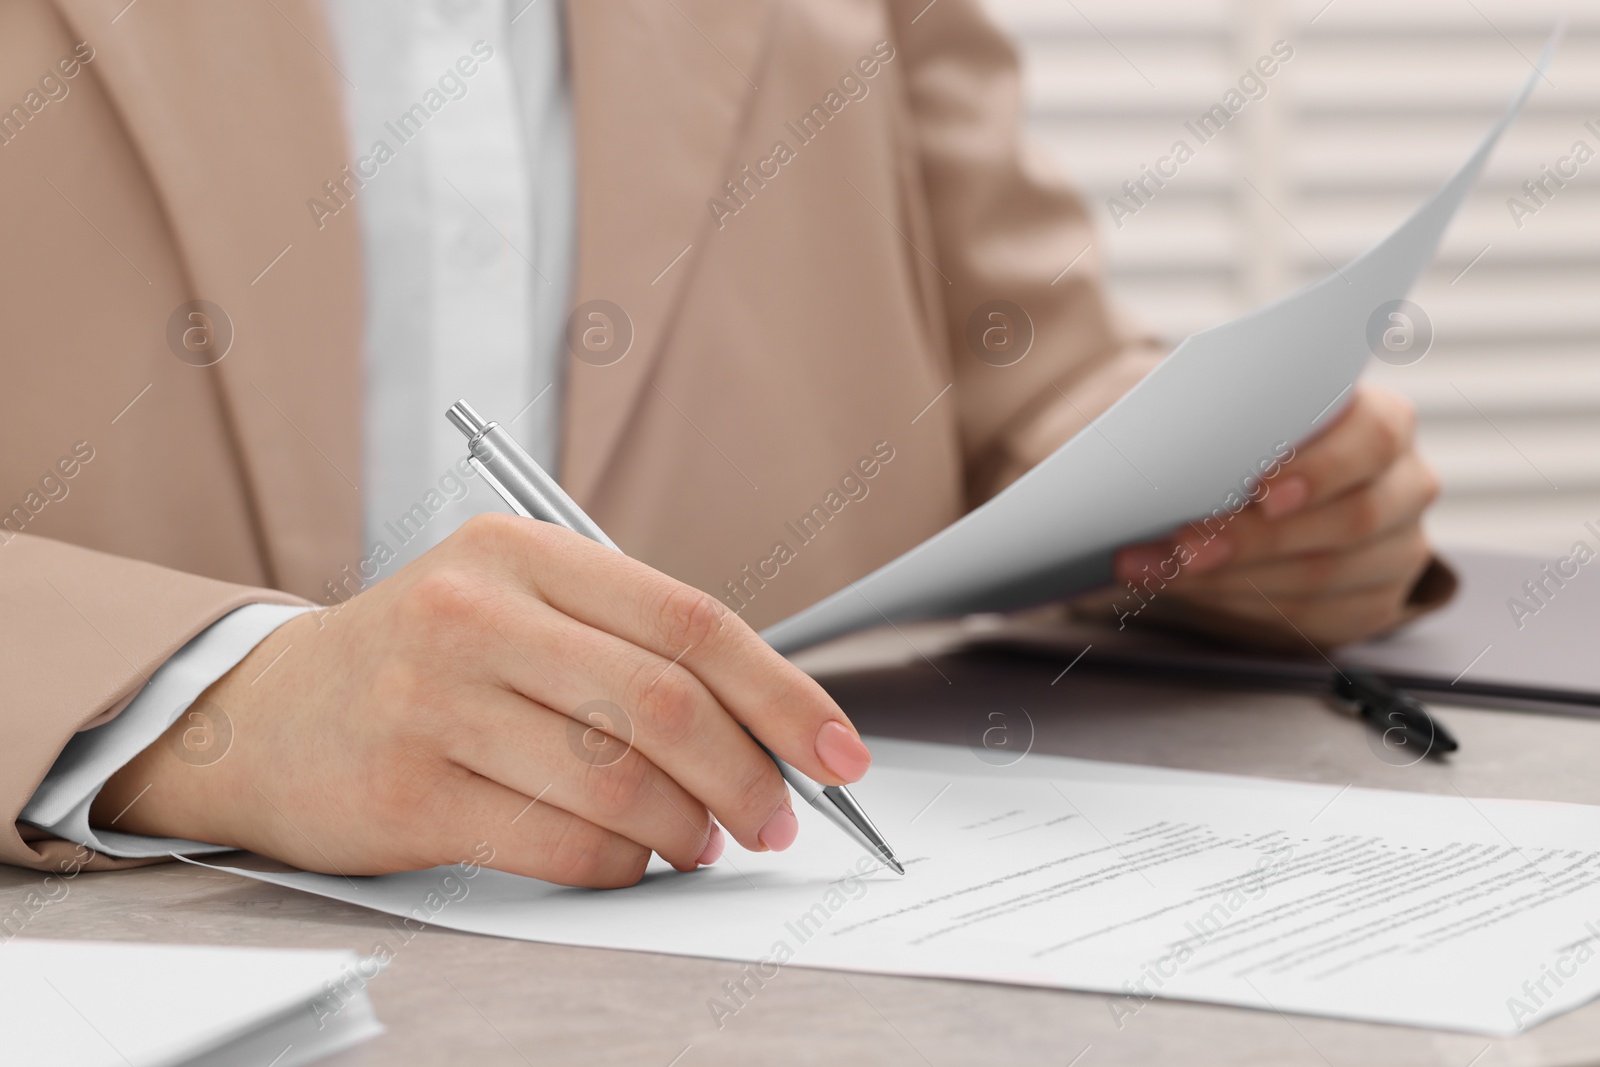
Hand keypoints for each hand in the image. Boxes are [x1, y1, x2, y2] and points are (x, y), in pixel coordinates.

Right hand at [91, 514, 873, 886]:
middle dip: (748, 776)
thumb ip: (627, 644)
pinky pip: (557, 842)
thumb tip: (768, 729)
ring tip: (702, 842)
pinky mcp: (406, 791)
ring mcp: (431, 702)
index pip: (690, 620)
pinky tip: (631, 859)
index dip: (783, 695)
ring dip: (688, 827)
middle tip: (778, 819)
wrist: (266, 713)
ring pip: (616, 778)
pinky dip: (620, 864)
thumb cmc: (426, 661)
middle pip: (663, 702)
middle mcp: (473, 613)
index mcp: (521, 551)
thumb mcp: (516, 606)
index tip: (839, 753)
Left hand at [1110, 385, 1440, 648]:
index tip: (1261, 489)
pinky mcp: (1372, 600)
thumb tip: (1172, 434)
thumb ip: (1219, 407)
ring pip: (1325, 574)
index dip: (1321, 466)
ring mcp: (1396, 548)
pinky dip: (1241, 604)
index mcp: (1382, 422)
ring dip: (1233, 576)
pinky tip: (1191, 588)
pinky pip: (1313, 614)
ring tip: (1163, 567)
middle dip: (1257, 537)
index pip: (1374, 438)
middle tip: (1186, 545)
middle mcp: (1404, 484)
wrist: (1246, 490)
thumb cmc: (1240, 437)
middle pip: (1351, 518)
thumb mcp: (1231, 409)